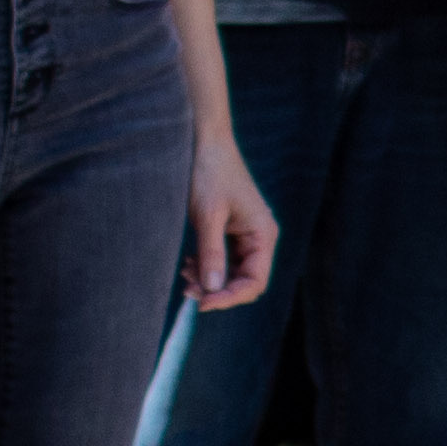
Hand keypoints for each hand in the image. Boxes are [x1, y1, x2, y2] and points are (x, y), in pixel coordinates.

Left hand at [188, 129, 279, 308]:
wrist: (204, 143)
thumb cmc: (209, 173)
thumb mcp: (208, 215)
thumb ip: (211, 253)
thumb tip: (212, 289)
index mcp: (263, 234)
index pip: (255, 281)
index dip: (230, 297)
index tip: (202, 302)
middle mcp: (259, 238)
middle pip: (244, 281)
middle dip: (217, 290)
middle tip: (186, 290)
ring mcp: (245, 235)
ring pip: (231, 273)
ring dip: (209, 279)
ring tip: (183, 274)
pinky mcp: (230, 232)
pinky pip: (223, 260)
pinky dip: (205, 266)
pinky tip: (188, 263)